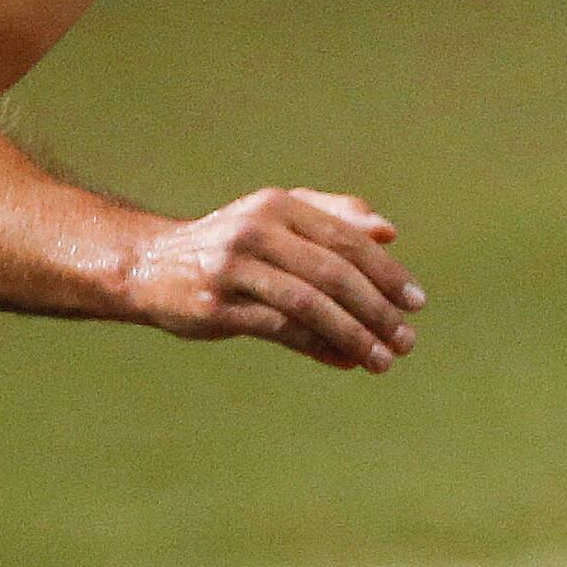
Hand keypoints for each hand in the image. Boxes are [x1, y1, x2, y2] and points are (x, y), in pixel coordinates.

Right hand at [125, 186, 420, 369]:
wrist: (150, 266)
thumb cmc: (231, 242)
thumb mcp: (277, 217)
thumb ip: (335, 217)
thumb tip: (389, 233)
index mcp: (279, 205)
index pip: (346, 240)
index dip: (386, 272)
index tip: (417, 302)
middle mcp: (257, 232)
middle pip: (332, 273)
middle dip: (376, 309)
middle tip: (407, 338)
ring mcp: (234, 270)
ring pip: (309, 304)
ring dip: (353, 334)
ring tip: (384, 358)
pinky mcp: (217, 307)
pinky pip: (280, 329)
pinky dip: (318, 346)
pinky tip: (345, 361)